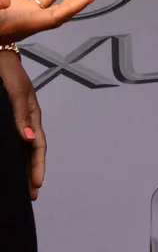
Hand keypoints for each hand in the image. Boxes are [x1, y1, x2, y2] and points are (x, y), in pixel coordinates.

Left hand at [0, 50, 44, 198]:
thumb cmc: (8, 74)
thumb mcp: (16, 93)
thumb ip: (21, 115)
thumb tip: (29, 139)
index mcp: (32, 115)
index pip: (38, 145)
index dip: (38, 166)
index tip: (36, 186)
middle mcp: (26, 120)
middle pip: (31, 150)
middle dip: (32, 172)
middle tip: (31, 195)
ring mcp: (16, 119)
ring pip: (22, 148)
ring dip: (23, 166)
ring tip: (21, 185)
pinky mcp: (6, 118)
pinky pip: (11, 141)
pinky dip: (12, 155)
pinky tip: (7, 162)